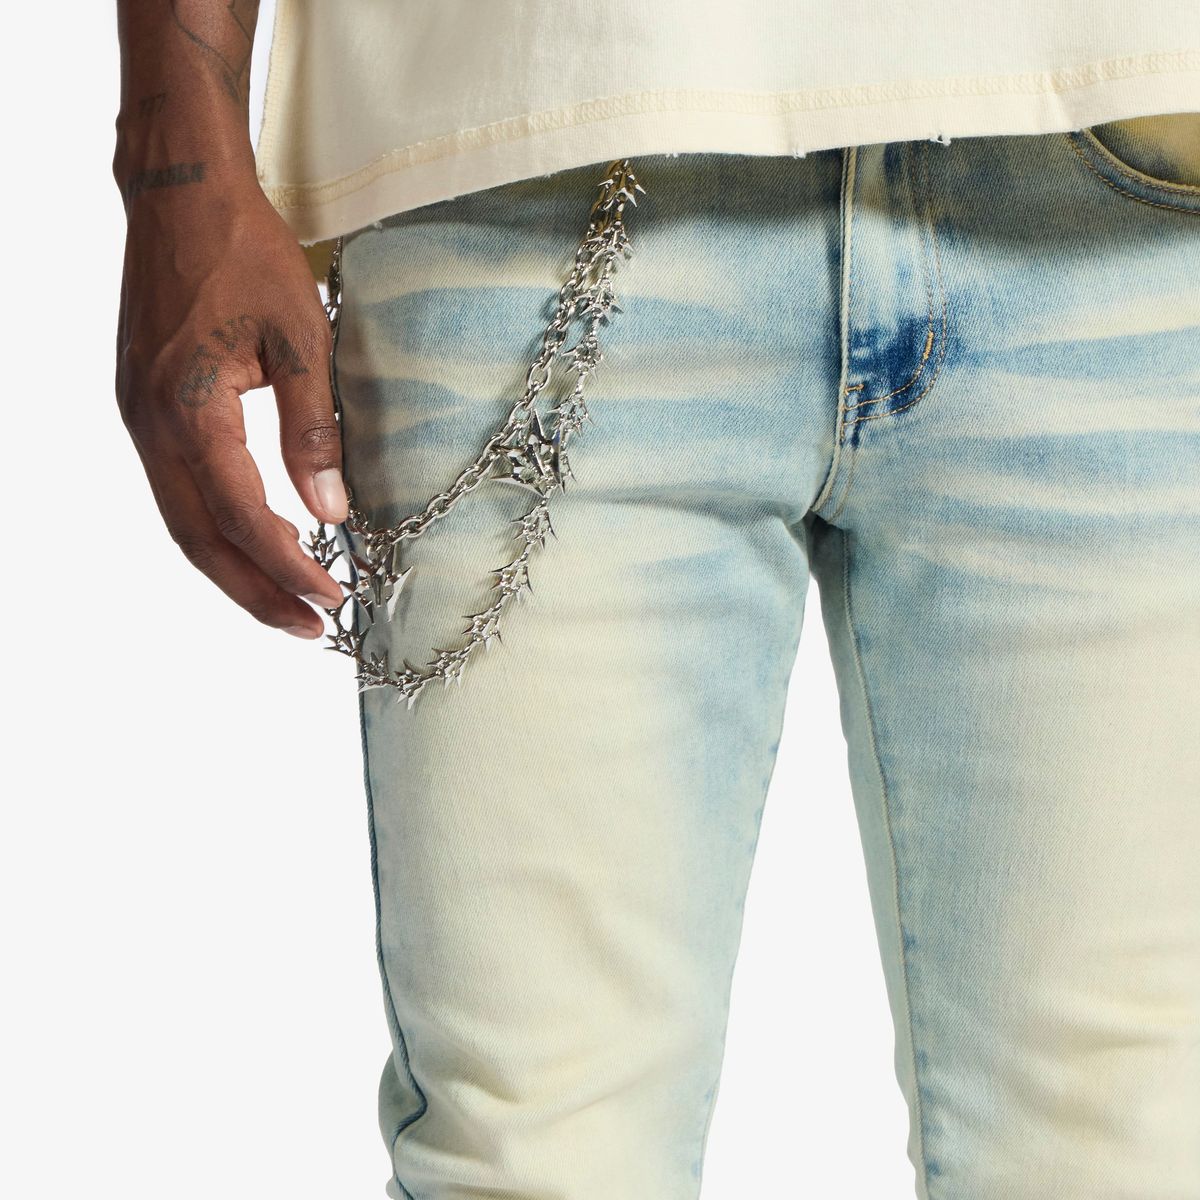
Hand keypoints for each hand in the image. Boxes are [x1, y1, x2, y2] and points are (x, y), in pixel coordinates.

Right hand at [115, 166, 347, 639]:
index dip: (286, 566)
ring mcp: (139, 418)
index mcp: (189, 409)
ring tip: (285, 602)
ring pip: (182, 522)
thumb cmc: (244, 254)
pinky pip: (175, 491)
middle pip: (199, 540)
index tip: (331, 598)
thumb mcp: (301, 338)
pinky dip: (214, 530)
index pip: (240, 517)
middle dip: (254, 591)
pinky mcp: (144, 408)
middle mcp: (152, 425)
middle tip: (308, 628)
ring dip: (232, 569)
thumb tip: (330, 509)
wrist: (180, 195)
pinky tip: (251, 543)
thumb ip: (314, 430)